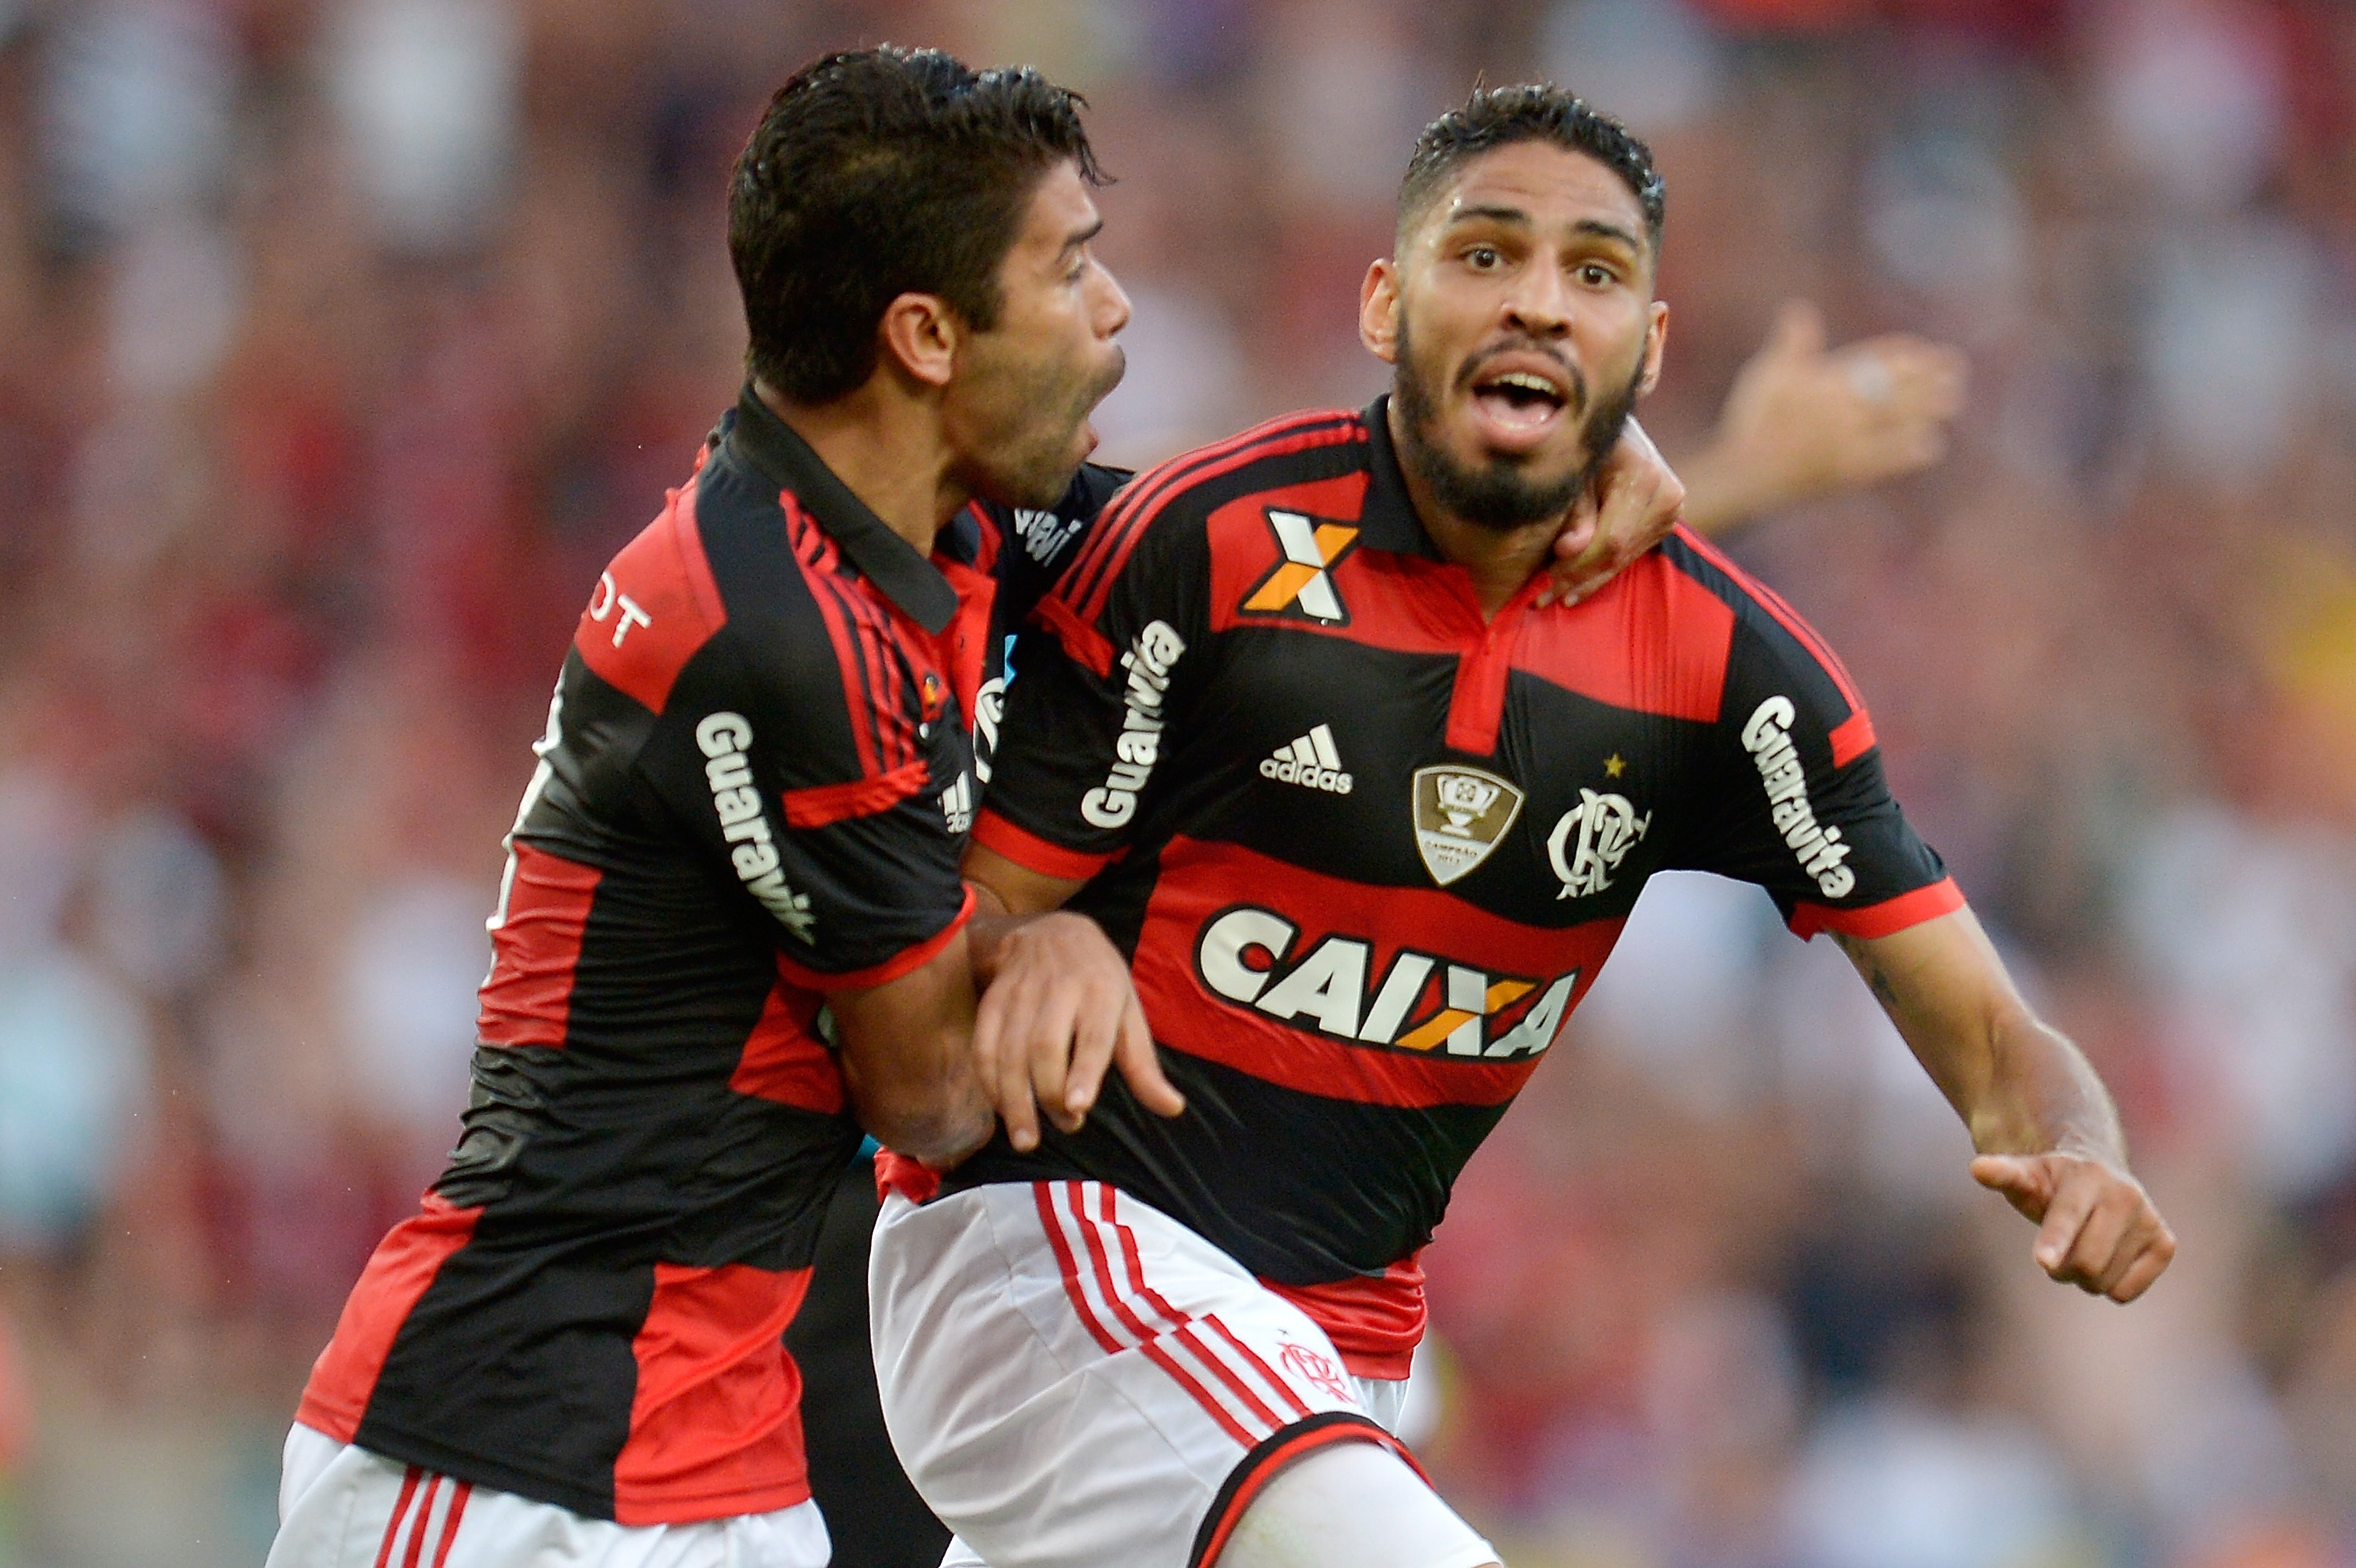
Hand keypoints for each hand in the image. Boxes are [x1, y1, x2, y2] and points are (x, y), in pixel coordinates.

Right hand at [971, 912, 1184, 1152]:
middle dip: (1049, 1095)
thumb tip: (1173, 1108)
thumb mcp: (1129, 1013)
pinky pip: (983, 1047)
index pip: (1093, 1035)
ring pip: (1010, 1052)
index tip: (1077, 1106)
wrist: (1050, 932)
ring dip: (1014, 1100)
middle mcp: (1059, 989)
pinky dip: (990, 1084)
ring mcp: (1021, 994)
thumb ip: (1144, 1065)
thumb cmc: (1099, 981)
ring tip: (1026, 1138)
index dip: (1084, 1071)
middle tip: (1067, 1125)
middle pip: (1046, 1047)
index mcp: (1101, 991)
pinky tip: (1002, 1109)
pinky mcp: (992, 1002)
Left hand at [1538, 415, 1686, 606]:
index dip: (1577, 564)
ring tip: (1549, 596)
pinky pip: (1629, 554)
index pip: (1610, 539)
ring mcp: (1670, 510)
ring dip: (1586, 580)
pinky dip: (1600, 571)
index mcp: (1643, 476)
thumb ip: (1574, 510)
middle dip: (1577, 576)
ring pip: (1623, 559)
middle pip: (1617, 552)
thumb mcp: (1573, 469)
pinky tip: (1574, 589)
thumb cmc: (1583, 442)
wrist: (1616, 425)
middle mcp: (1666, 494)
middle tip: (1540, 596)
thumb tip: (1568, 550)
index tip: (1543, 578)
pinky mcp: (1666, 520)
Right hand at [1682, 301, 1965, 532]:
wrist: (1743, 474)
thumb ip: (1791, 343)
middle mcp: (1843, 410)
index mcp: (1826, 382)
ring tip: (1951, 400)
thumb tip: (1799, 308)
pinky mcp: (1849, 472)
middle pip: (1894, 389)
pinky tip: (1931, 444)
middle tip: (1955, 369)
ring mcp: (1848, 442)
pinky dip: (1911, 450)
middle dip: (1927, 379)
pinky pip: (1889, 459)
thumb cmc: (1752, 420)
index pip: (1873, 362)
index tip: (1924, 352)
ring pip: (1897, 421)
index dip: (1903, 356)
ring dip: (1926, 409)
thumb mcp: (1767, 374)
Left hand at [1970, 1151, 2176, 1302]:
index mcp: (2087, 1177)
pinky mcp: (2165, 1245)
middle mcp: (2126, 1195)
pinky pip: (2125, 1292)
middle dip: (2061, 1268)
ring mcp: (2150, 1220)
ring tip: (2082, 1247)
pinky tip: (2108, 1256)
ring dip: (2084, 1277)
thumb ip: (2004, 1174)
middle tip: (2054, 1253)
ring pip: (2104, 1281)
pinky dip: (2110, 1284)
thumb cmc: (2050, 1183)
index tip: (2043, 1262)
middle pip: (2085, 1263)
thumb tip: (1977, 1167)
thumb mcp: (2025, 1176)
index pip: (2067, 1216)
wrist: (2099, 1177)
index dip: (2055, 1241)